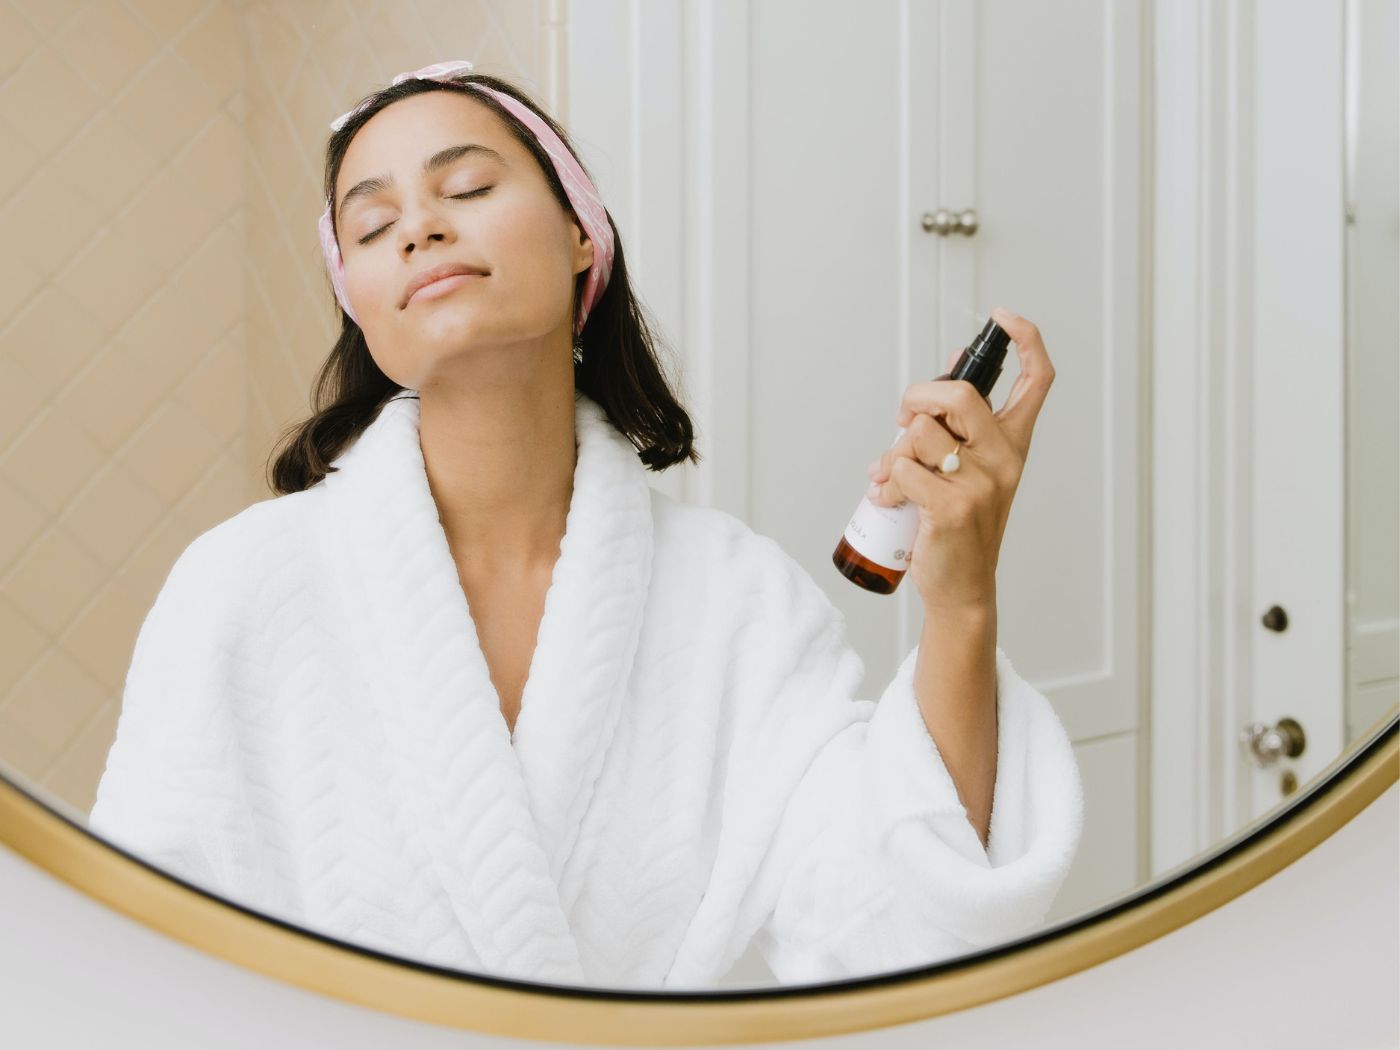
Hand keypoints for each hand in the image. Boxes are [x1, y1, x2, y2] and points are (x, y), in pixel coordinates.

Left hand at [865, 307, 1055, 612]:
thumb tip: (949, 364)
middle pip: (958, 393)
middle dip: (916, 397)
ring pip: (919, 432)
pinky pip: (902, 468)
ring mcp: (981, 483)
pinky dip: (886, 481)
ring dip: (893, 452)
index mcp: (1013, 443)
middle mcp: (1004, 458)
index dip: (1025, 340)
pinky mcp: (951, 507)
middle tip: (904, 421)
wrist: (961, 586)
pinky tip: (889, 498)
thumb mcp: (969, 469)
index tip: (1003, 317)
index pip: (1037, 380)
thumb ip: (959, 425)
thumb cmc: (958, 524)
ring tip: (893, 476)